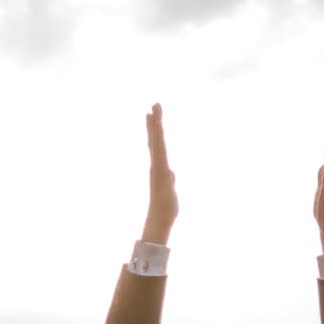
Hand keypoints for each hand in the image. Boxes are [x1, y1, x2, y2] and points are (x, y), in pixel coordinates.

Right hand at [144, 103, 176, 244]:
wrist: (160, 218)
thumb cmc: (165, 207)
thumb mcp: (170, 188)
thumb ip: (169, 178)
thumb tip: (170, 173)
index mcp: (159, 166)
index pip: (157, 144)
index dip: (155, 130)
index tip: (153, 115)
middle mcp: (156, 164)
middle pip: (155, 139)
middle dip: (155, 122)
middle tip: (155, 105)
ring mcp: (157, 166)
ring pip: (156, 142)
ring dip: (156, 126)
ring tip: (154, 111)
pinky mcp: (160, 170)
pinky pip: (159, 151)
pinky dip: (157, 139)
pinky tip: (158, 128)